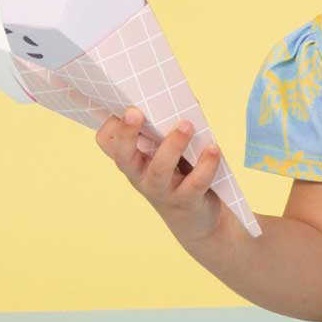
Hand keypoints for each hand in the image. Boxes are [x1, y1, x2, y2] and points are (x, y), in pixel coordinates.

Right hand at [95, 106, 224, 243]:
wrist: (197, 218)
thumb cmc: (180, 174)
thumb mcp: (171, 150)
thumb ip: (173, 127)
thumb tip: (188, 102)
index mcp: (133, 158)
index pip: (108, 142)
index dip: (112, 125)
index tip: (126, 107)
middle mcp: (140, 175)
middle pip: (123, 156)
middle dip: (127, 134)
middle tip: (135, 112)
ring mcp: (161, 190)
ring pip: (159, 170)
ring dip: (172, 145)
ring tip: (187, 125)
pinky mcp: (185, 200)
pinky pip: (194, 183)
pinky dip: (205, 165)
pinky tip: (213, 149)